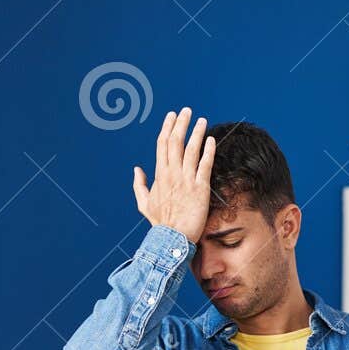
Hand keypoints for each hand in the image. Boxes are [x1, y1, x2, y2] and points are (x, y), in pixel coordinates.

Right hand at [133, 107, 214, 243]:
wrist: (172, 238)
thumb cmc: (160, 223)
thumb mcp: (144, 204)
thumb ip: (139, 185)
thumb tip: (136, 169)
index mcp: (159, 175)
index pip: (162, 144)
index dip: (167, 127)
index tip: (172, 115)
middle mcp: (172, 174)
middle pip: (176, 142)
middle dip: (181, 124)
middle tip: (187, 111)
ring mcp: (186, 180)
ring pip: (191, 150)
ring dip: (196, 133)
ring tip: (202, 120)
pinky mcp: (200, 188)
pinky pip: (205, 165)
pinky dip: (208, 151)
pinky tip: (211, 140)